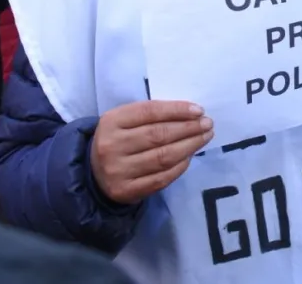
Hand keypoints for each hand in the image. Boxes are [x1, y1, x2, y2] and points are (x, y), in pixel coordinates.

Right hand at [90, 100, 213, 204]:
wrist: (94, 173)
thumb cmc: (119, 139)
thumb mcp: (125, 120)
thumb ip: (151, 115)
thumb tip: (191, 113)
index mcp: (111, 121)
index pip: (149, 112)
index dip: (176, 110)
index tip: (199, 110)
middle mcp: (112, 145)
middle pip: (158, 135)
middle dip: (188, 128)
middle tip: (208, 124)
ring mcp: (118, 171)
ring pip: (162, 157)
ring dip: (189, 146)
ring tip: (204, 137)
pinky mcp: (126, 191)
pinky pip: (161, 178)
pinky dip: (179, 167)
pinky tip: (190, 157)